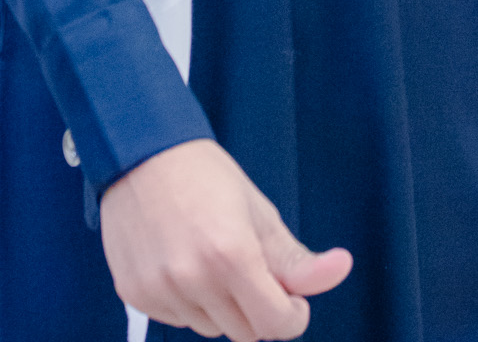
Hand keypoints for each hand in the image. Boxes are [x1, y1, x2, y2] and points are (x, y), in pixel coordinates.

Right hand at [100, 138, 351, 339]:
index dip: (292, 317)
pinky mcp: (136, 294)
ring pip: (210, 327)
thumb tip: (341, 270)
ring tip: (211, 257)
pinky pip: (178, 319)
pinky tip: (183, 261)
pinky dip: (189, 301)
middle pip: (244, 334)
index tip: (293, 302)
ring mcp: (160, 290)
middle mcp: (193, 278)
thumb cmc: (205, 176)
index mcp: (231, 254)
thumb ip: (296, 259)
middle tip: (252, 270)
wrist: (142, 153)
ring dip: (221, 306)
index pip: (274, 324)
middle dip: (258, 311)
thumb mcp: (259, 213)